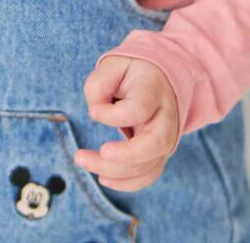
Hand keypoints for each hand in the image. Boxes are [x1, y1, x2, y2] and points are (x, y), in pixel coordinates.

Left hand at [74, 55, 179, 190]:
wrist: (158, 78)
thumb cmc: (130, 71)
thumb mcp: (112, 66)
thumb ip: (99, 86)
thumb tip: (95, 114)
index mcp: (154, 90)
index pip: (139, 109)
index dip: (113, 115)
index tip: (93, 112)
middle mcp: (166, 116)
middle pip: (155, 143)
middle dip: (125, 155)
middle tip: (100, 152)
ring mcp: (166, 137)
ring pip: (148, 165)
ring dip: (115, 171)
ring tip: (83, 160)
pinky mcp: (160, 153)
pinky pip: (148, 175)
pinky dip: (126, 183)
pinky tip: (102, 178)